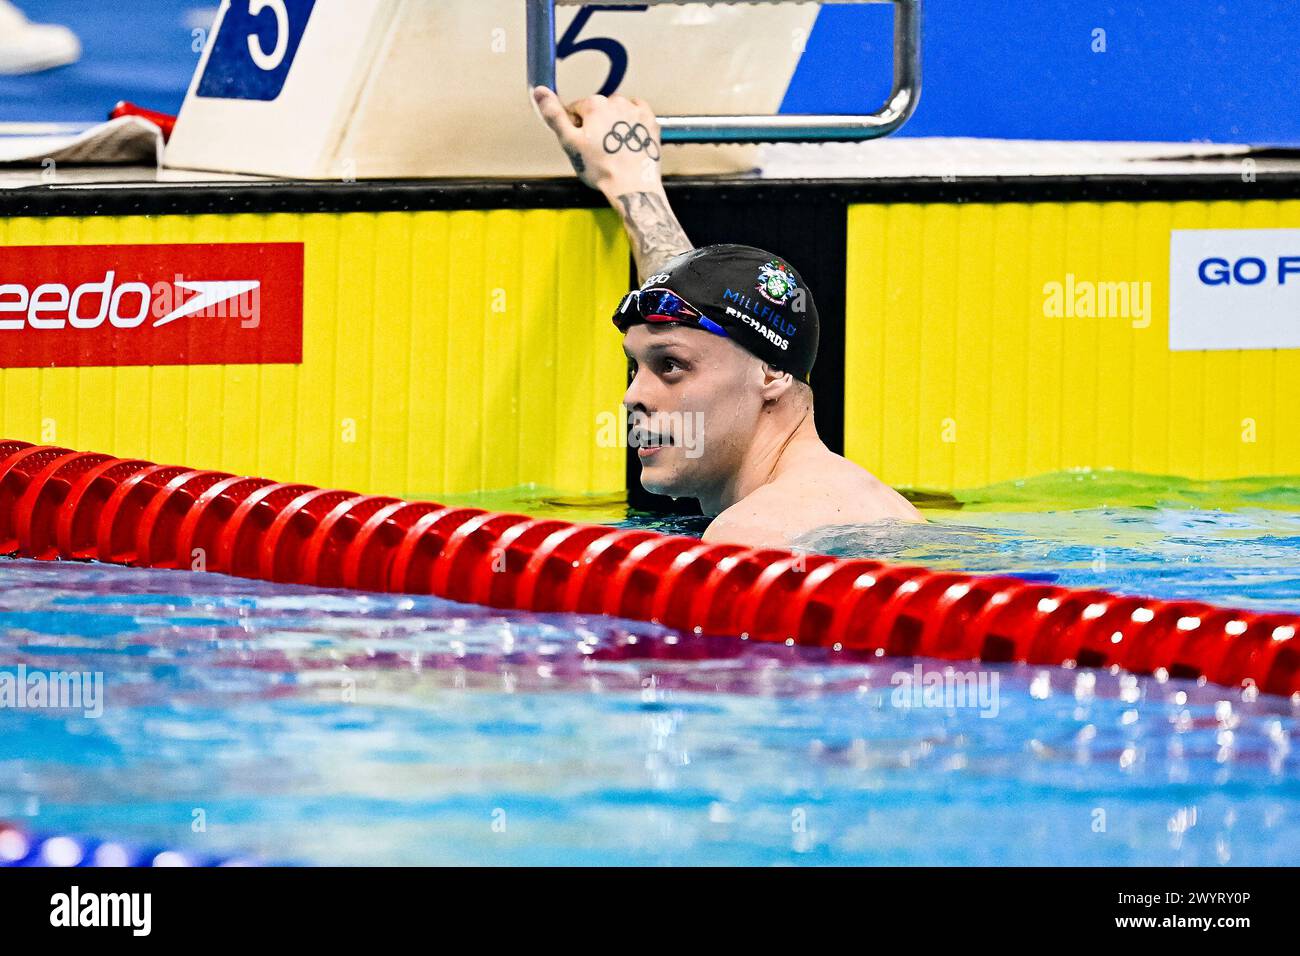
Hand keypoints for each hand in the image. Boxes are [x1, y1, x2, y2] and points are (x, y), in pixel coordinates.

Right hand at [532, 86, 663, 197]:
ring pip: (617, 110)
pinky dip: (631, 122)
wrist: (632, 186)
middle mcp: (616, 101)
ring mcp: (635, 110)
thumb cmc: (600, 168)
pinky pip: (637, 112)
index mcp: (594, 104)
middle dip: (595, 125)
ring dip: (613, 123)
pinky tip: (627, 139)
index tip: (581, 144)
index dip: (575, 127)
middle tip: (598, 149)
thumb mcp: (570, 143)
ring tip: (614, 147)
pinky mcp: (650, 121)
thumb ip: (554, 115)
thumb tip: (538, 90)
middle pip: (597, 109)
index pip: (576, 109)